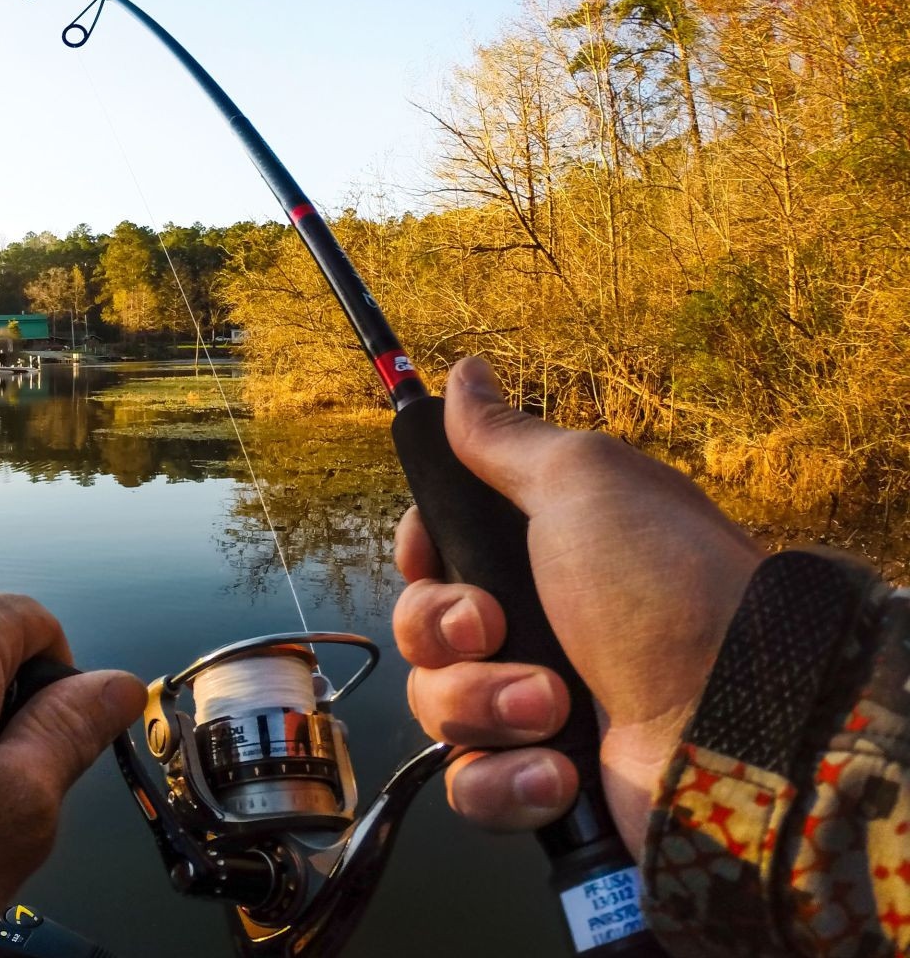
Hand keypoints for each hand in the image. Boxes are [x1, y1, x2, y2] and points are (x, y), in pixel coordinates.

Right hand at [393, 357, 763, 855]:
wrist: (738, 725)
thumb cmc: (665, 589)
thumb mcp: (584, 484)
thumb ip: (507, 438)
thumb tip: (464, 372)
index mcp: (543, 554)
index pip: (434, 552)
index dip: (419, 555)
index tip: (431, 555)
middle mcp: (538, 627)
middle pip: (421, 628)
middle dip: (445, 631)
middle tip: (495, 629)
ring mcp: (539, 709)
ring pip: (437, 707)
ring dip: (483, 706)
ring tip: (553, 707)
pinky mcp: (544, 782)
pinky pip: (471, 785)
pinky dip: (505, 781)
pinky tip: (556, 771)